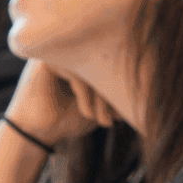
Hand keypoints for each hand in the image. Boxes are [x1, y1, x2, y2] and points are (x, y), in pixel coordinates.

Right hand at [2, 59, 116, 146]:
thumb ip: (117, 94)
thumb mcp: (99, 106)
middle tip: (110, 121)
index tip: (120, 117)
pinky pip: (78, 71)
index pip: (112, 64)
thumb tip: (148, 90)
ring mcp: (58, 51)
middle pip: (105, 64)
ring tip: (101, 120)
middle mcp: (70, 49)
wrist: (34, 133)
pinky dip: (87, 95)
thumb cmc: (66, 119)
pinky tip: (86, 113)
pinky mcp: (46, 60)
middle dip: (112, 97)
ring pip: (93, 68)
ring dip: (102, 98)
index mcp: (83, 56)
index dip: (121, 90)